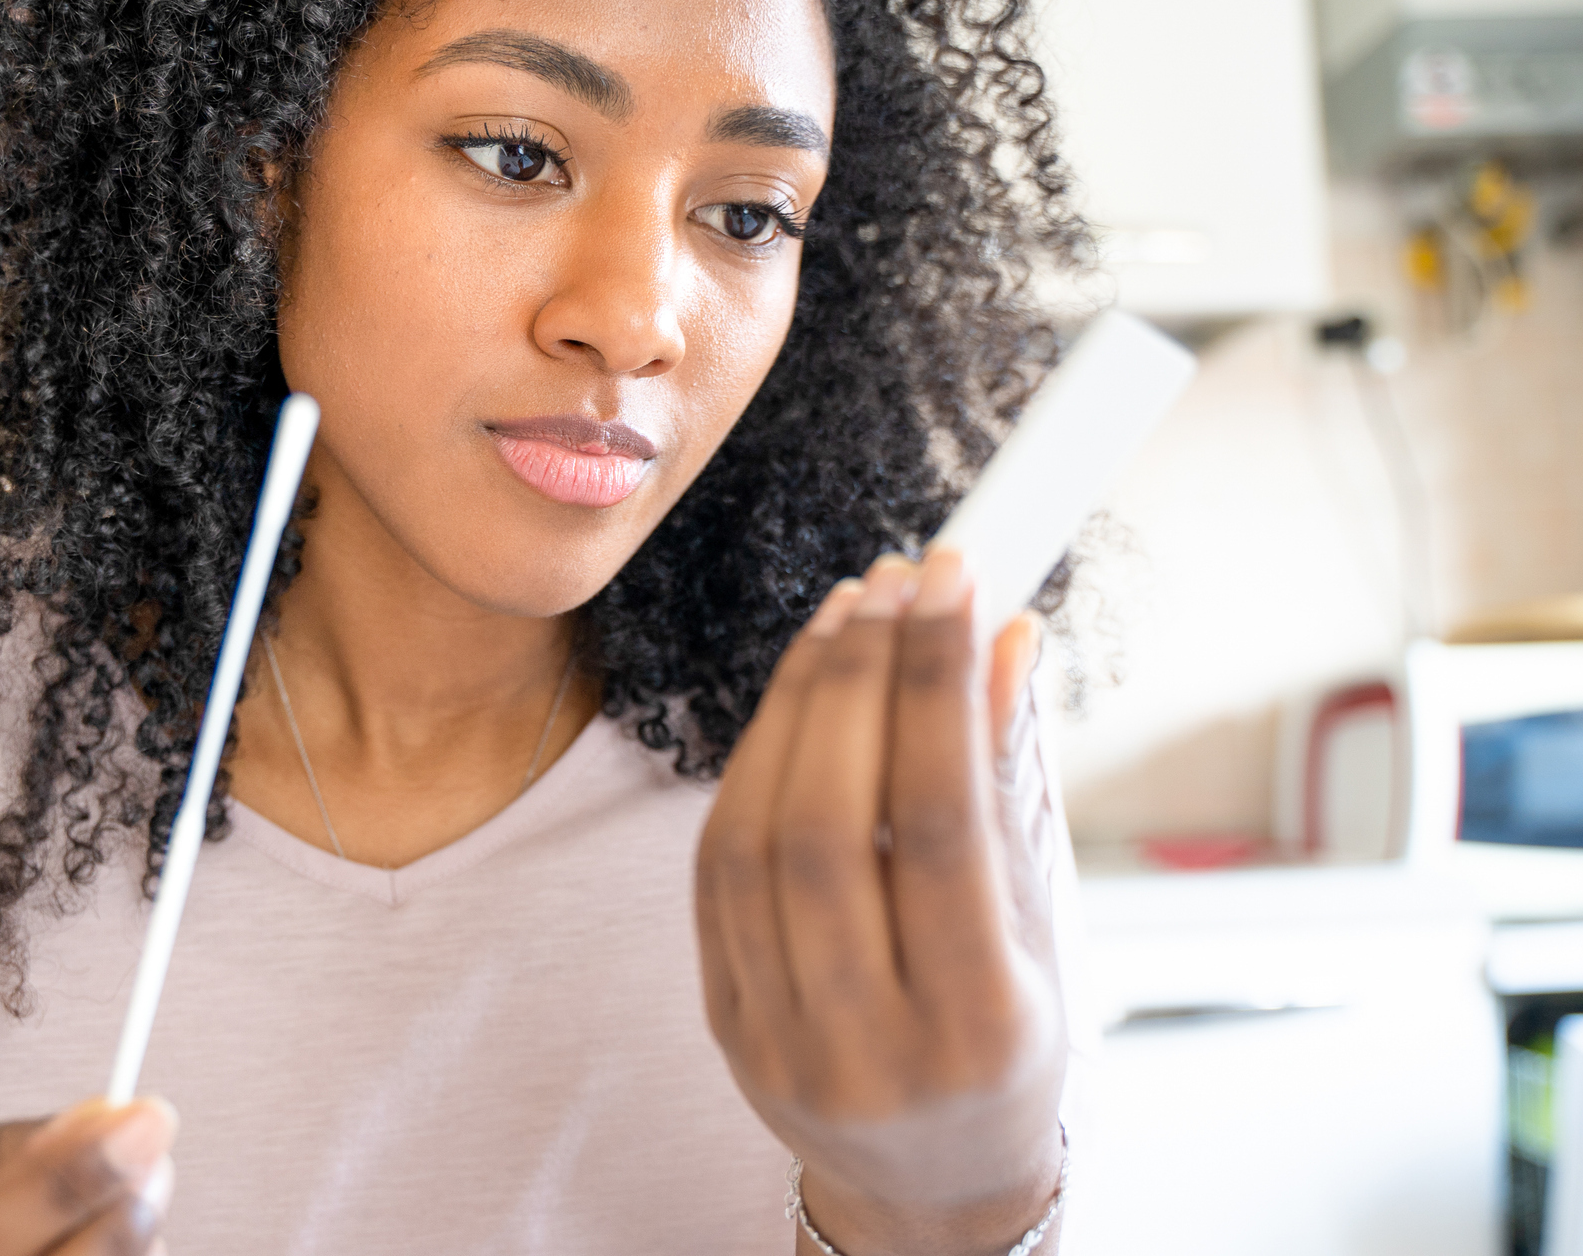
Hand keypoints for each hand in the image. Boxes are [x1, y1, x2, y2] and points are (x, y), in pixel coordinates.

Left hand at [696, 549, 1065, 1255]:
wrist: (932, 1184)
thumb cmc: (1012, 1049)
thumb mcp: (1047, 931)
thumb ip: (1015, 783)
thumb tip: (1005, 638)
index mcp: (979, 1027)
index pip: (939, 823)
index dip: (935, 685)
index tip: (950, 581)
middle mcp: (869, 1043)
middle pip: (828, 823)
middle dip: (857, 679)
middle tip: (893, 581)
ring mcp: (780, 1039)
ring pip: (755, 839)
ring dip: (797, 705)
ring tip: (846, 617)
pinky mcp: (723, 1020)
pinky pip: (718, 869)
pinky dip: (755, 764)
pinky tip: (799, 697)